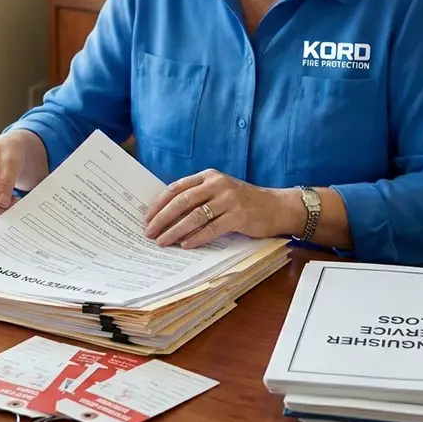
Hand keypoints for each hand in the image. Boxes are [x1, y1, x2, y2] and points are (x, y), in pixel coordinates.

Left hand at [142, 169, 289, 248]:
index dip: (159, 204)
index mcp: (209, 176)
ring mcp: (229, 200)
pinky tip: (185, 245)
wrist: (276, 206)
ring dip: (175, 231)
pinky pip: (212, 228)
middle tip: (149, 232)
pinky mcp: (239, 216)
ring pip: (194, 216)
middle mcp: (218, 185)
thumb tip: (166, 214)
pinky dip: (196, 238)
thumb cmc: (243, 201)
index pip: (176, 188)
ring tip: (163, 242)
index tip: (147, 218)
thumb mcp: (219, 190)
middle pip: (182, 202)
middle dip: (162, 219)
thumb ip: (198, 196)